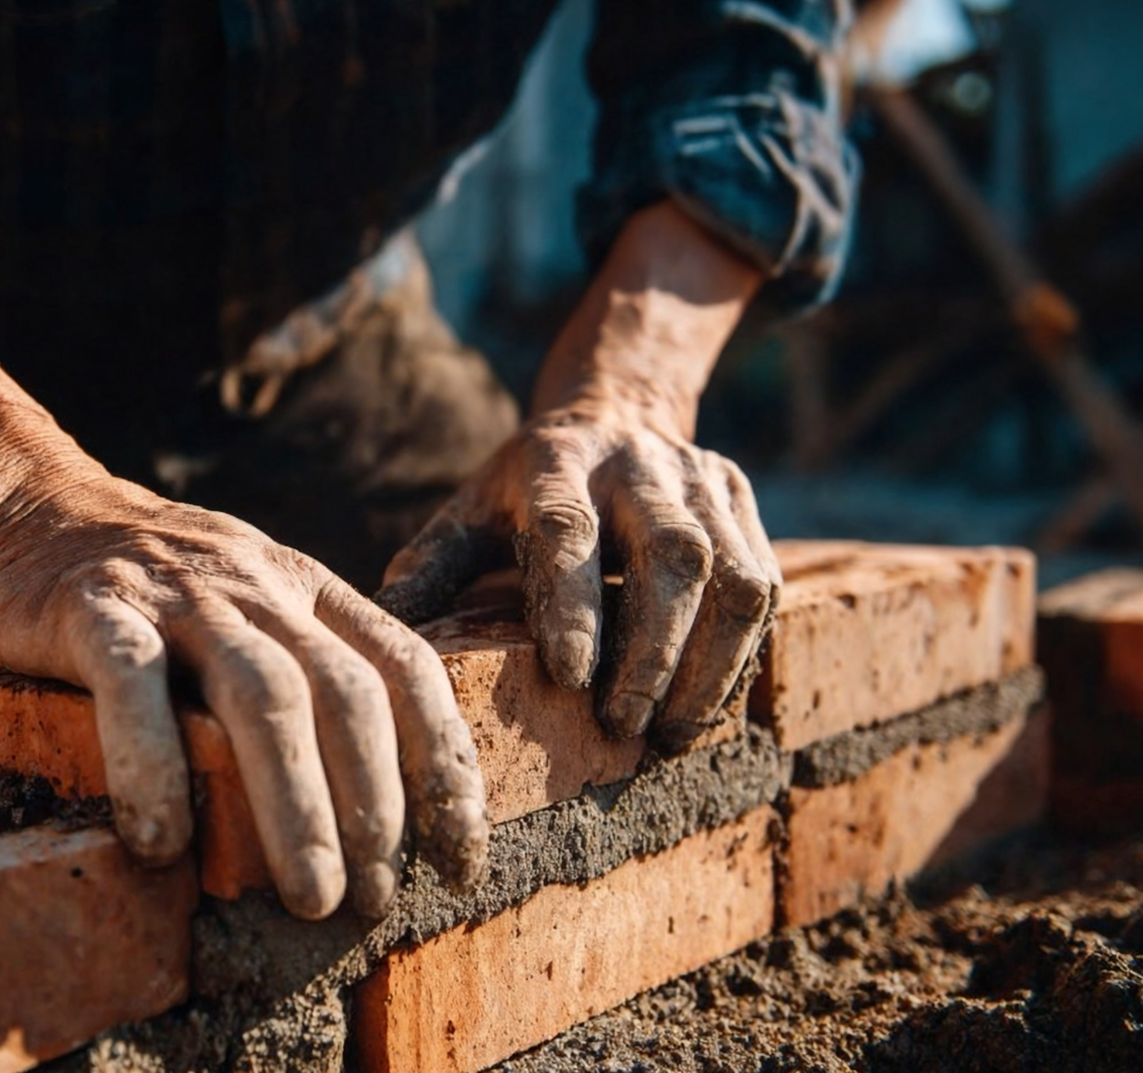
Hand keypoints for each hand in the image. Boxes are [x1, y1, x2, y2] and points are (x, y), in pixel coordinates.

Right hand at [0, 317, 486, 920]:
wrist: (31, 506)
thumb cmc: (152, 590)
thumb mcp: (252, 607)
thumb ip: (309, 671)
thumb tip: (376, 805)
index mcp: (308, 590)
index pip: (408, 668)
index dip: (446, 765)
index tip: (459, 857)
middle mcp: (259, 585)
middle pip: (346, 694)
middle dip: (375, 806)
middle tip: (374, 902)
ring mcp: (177, 593)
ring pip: (262, 695)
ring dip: (297, 806)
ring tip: (309, 897)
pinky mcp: (93, 607)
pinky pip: (132, 686)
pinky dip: (151, 766)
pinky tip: (159, 845)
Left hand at [378, 393, 777, 750]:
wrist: (616, 410)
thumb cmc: (526, 488)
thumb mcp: (469, 509)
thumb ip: (431, 568)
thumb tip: (381, 632)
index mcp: (556, 461)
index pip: (569, 532)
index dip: (574, 606)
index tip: (572, 678)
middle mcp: (639, 464)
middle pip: (670, 558)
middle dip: (654, 653)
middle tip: (624, 726)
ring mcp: (702, 481)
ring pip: (732, 578)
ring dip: (709, 667)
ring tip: (671, 733)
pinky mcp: (742, 503)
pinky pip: (761, 586)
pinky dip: (740, 655)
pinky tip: (706, 704)